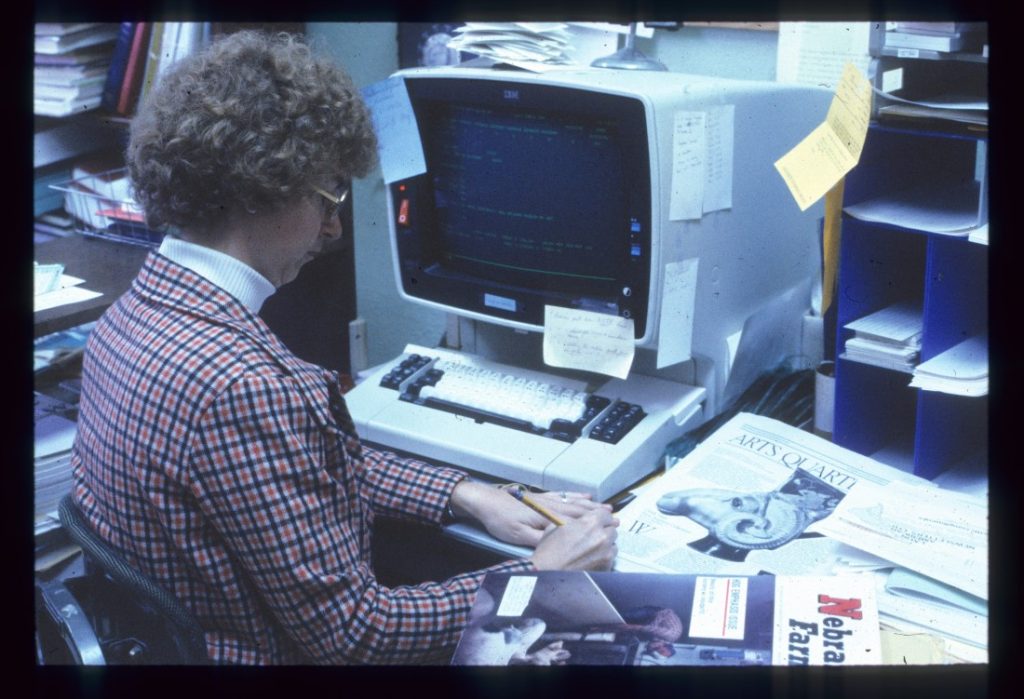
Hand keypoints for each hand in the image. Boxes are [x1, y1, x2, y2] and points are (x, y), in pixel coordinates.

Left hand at [448, 481, 610, 547]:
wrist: (485, 501)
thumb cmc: (500, 519)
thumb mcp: (518, 535)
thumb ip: (539, 539)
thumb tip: (558, 545)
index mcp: (547, 516)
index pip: (576, 521)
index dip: (594, 525)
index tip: (610, 527)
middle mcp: (550, 505)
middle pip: (579, 509)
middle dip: (598, 514)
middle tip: (615, 517)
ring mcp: (546, 499)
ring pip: (574, 501)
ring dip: (591, 504)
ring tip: (606, 506)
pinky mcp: (541, 497)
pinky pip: (564, 495)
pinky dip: (576, 495)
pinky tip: (584, 495)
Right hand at [529, 508, 618, 571]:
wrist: (548, 573)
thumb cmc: (549, 551)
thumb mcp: (557, 525)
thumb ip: (574, 519)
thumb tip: (581, 519)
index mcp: (590, 522)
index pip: (606, 514)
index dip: (600, 518)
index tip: (598, 521)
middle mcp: (601, 536)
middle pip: (611, 529)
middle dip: (603, 531)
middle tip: (591, 537)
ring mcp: (606, 553)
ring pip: (613, 544)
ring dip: (605, 545)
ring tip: (590, 550)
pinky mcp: (606, 567)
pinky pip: (610, 558)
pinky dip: (603, 558)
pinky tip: (590, 560)